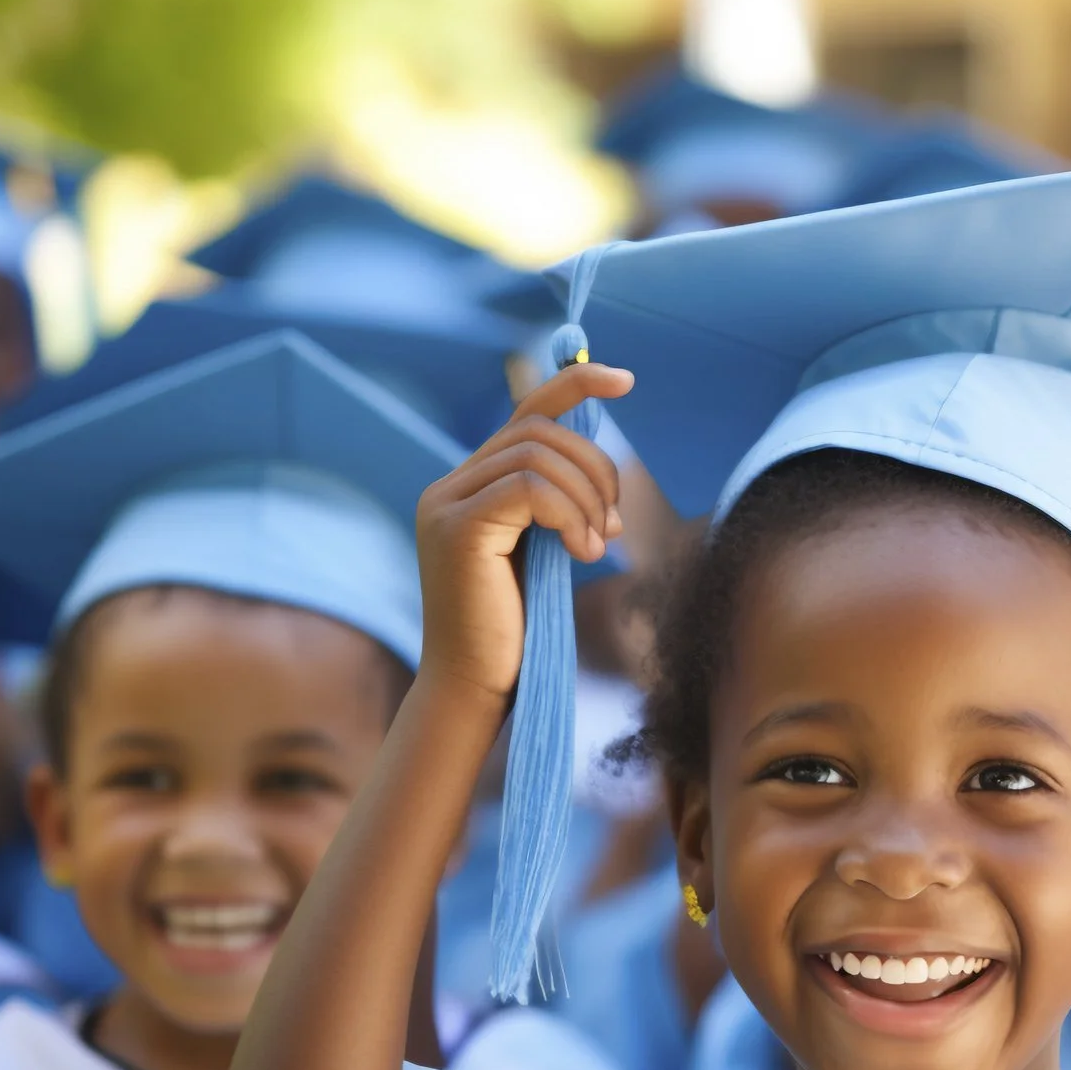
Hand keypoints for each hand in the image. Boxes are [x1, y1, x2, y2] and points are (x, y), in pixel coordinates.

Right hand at [413, 363, 632, 701]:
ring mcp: (445, 505)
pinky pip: (528, 487)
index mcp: (469, 488)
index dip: (575, 384)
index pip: (525, 412)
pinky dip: (568, 512)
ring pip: (536, 455)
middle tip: (612, 522)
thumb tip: (608, 490)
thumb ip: (563, 513)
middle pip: (537, 430)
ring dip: (586, 496)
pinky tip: (582, 553)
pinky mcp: (456, 529)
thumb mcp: (548, 558)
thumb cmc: (516, 635)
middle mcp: (449, 487)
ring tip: (595, 546)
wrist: (476, 690)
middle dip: (594, 465)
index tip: (625, 379)